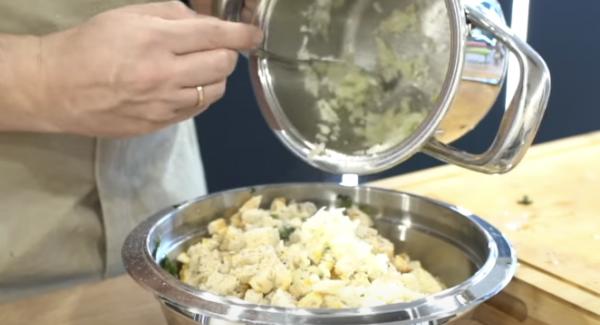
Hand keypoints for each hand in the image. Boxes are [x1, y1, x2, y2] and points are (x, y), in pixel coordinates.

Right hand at [34, 1, 261, 136]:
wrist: (56, 87)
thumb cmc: (89, 46)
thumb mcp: (127, 16)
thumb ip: (171, 15)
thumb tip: (203, 23)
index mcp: (155, 40)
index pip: (215, 35)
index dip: (242, 34)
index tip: (254, 34)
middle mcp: (164, 75)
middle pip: (223, 66)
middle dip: (227, 54)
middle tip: (214, 49)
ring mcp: (163, 104)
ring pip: (215, 91)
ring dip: (214, 77)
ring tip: (195, 68)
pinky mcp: (159, 124)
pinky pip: (197, 109)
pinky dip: (199, 95)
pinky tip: (182, 87)